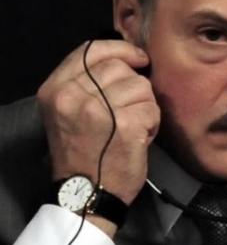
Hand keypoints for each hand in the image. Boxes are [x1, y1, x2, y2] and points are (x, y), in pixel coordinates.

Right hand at [37, 40, 159, 207]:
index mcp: (55, 89)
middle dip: (134, 88)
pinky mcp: (125, 125)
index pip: (91, 50)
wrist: (85, 194)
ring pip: (141, 87)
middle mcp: (73, 95)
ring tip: (132, 128)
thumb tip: (126, 60)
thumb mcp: (68, 112)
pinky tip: (139, 139)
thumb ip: (86, 84)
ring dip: (145, 107)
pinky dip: (153, 124)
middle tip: (127, 114)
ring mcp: (99, 109)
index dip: (120, 50)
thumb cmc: (82, 153)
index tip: (138, 59)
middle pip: (121, 68)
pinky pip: (153, 109)